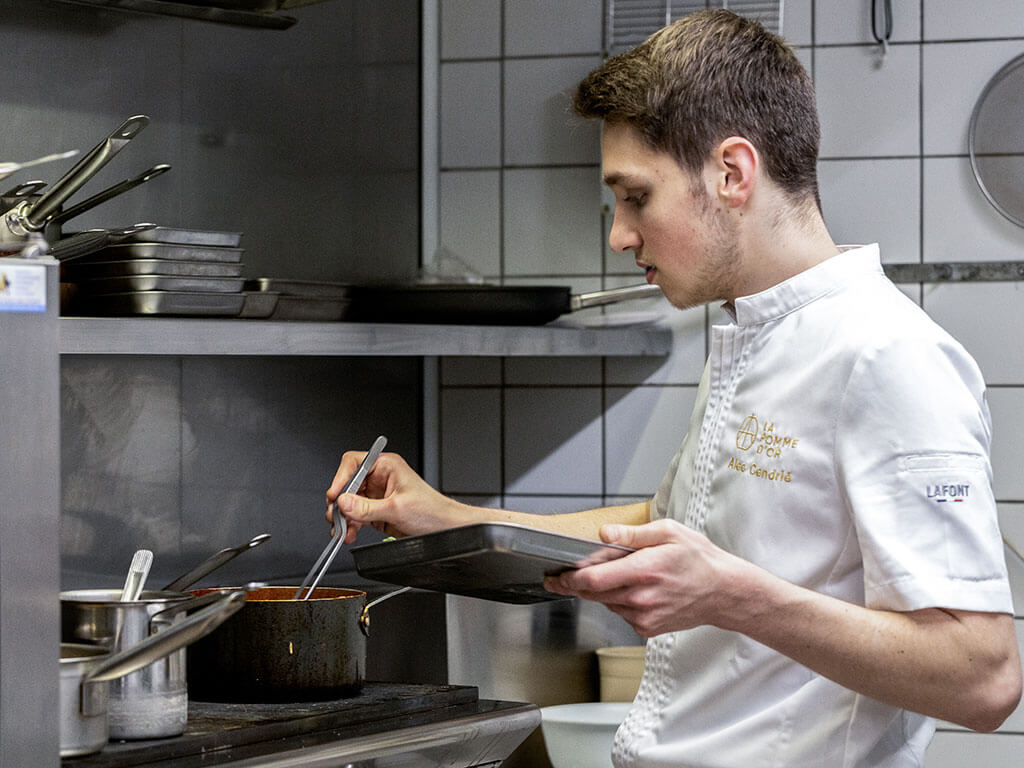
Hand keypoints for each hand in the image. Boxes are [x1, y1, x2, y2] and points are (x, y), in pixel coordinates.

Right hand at [325, 450, 471, 541]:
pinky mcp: (376, 510)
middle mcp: (379, 477)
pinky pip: (355, 515)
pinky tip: (349, 534)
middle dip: (340, 503)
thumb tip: (343, 502)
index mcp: (386, 466)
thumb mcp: (397, 509)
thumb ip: (367, 507)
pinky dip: (350, 525)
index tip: (335, 495)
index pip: (354, 463)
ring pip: (349, 502)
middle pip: (347, 484)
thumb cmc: (431, 510)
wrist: (444, 528)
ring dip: (343, 517)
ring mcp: (377, 494)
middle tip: (336, 517)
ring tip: (342, 531)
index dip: (341, 478)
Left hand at [544, 518, 746, 636]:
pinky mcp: (647, 628)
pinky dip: (620, 602)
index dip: (568, 578)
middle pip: (592, 594)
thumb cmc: (698, 559)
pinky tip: (637, 590)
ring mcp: (643, 617)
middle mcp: (640, 598)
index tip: (554, 575)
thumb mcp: (668, 532)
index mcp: (643, 571)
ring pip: (606, 603)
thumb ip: (632, 534)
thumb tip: (604, 534)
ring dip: (603, 591)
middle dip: (576, 584)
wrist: (722, 592)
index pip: (592, 580)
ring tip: (623, 575)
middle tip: (565, 574)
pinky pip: (621, 613)